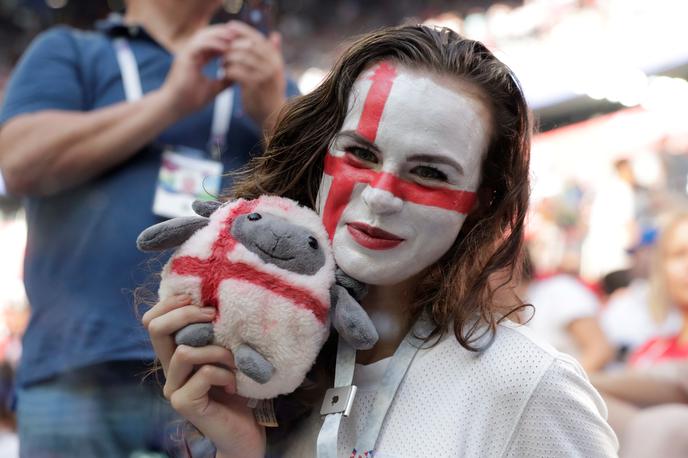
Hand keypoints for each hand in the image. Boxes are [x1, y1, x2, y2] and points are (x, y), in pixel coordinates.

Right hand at [142, 295, 265, 457]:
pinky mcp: (184, 403)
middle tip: (213, 316)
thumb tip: (217, 300)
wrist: (244, 431)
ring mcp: (173, 388)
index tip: (202, 301)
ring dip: (217, 351)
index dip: (171, 304)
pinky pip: (203, 374)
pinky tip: (234, 384)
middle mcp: (168, 370)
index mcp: (175, 354)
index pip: (153, 321)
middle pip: (155, 328)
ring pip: (184, 352)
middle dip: (186, 314)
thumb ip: (214, 334)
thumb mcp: (225, 353)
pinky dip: (224, 373)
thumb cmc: (239, 389)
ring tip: (234, 363)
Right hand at [159, 25, 233, 117]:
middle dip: (225, 33)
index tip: (242, 42)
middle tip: (241, 35)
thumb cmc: (190, 100)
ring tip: (235, 38)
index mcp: (198, 58)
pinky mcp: (184, 57)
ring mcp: (186, 54)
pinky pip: (199, 45)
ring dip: (220, 35)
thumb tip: (240, 77)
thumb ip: (225, 81)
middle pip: (209, 34)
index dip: (227, 41)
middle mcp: (191, 53)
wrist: (174, 107)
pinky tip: (225, 48)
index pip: (214, 43)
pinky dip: (213, 44)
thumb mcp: (214, 88)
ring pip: (204, 36)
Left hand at [222, 21, 286, 129]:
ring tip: (222, 63)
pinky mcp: (254, 86)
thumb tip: (275, 35)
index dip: (243, 30)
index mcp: (275, 59)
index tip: (229, 26)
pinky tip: (223, 75)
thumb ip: (274, 53)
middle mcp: (272, 64)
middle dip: (232, 44)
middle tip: (220, 48)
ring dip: (227, 58)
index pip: (258, 38)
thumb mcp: (275, 71)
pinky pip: (236, 72)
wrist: (272, 117)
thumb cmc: (270, 93)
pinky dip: (227, 71)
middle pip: (248, 45)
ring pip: (240, 57)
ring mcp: (264, 75)